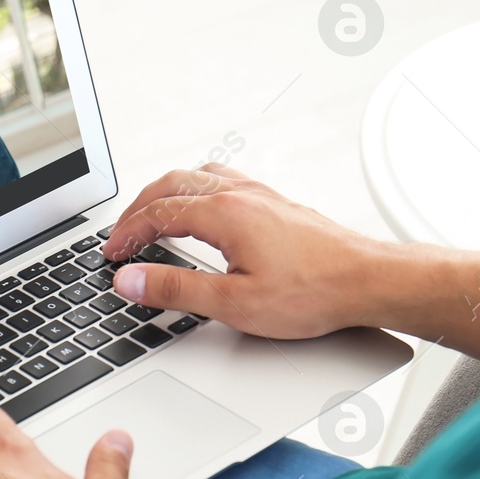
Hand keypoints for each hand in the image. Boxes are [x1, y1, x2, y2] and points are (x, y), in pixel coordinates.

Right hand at [102, 163, 387, 338]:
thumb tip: (130, 279)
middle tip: (121, 234)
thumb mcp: (234, 302)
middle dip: (139, 208)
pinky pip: (224, 180)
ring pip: (198, 176)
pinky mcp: (277, 204)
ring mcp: (261, 195)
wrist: (368, 281)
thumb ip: (176, 289)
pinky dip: (196, 190)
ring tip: (151, 215)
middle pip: (172, 184)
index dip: (127, 234)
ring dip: (166, 193)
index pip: (157, 213)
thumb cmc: (314, 292)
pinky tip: (203, 208)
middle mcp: (242, 195)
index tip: (111, 254)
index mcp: (225, 214)